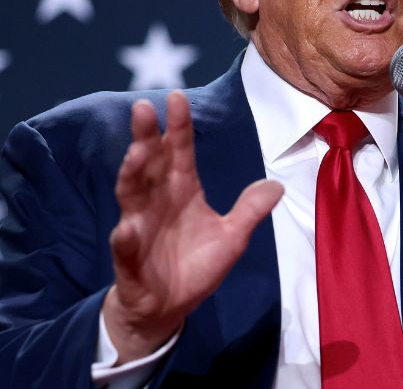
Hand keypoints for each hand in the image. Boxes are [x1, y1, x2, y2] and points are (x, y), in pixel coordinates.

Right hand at [103, 91, 283, 362]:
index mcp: (182, 190)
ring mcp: (139, 225)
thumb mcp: (231, 237)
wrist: (168, 306)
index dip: (178, 126)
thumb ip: (249, 210)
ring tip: (137, 154)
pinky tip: (127, 228)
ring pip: (131, 194)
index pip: (180, 152)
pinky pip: (125, 244)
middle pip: (150, 162)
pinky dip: (125, 236)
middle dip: (145, 136)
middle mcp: (156, 201)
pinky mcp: (129, 257)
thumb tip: (277, 185)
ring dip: (132, 173)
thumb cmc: (195, 265)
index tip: (177, 97)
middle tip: (143, 107)